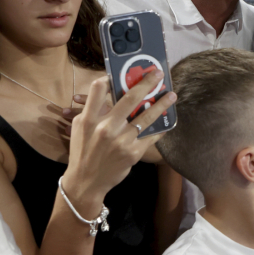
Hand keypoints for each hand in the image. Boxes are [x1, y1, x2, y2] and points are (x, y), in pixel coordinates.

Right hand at [63, 73, 175, 205]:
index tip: (121, 73)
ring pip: (146, 117)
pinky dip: (160, 128)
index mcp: (89, 119)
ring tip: (172, 95)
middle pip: (129, 99)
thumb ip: (94, 111)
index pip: (99, 90)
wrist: (86, 181)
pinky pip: (151, 137)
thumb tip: (111, 94)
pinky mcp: (133, 153)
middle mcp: (106, 128)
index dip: (110, 78)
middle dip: (146, 84)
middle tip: (158, 74)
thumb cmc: (83, 151)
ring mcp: (121, 141)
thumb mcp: (81, 128)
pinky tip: (168, 121)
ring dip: (161, 104)